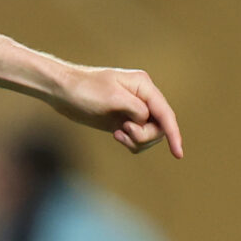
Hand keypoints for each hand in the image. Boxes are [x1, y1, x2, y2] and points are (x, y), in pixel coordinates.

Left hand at [49, 66, 183, 157]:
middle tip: (122, 132)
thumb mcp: (112, 97)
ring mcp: (134, 110)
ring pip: (149, 134)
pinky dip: (130, 142)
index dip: (174, 134)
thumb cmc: (84, 90)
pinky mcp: (123, 121)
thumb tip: (147, 119)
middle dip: (144, 136)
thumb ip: (135, 108)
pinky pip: (137, 138)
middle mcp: (143, 98)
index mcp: (144, 86)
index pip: (165, 113)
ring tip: (117, 134)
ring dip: (136, 140)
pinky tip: (117, 136)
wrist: (62, 91)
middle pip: (159, 127)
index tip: (178, 154)